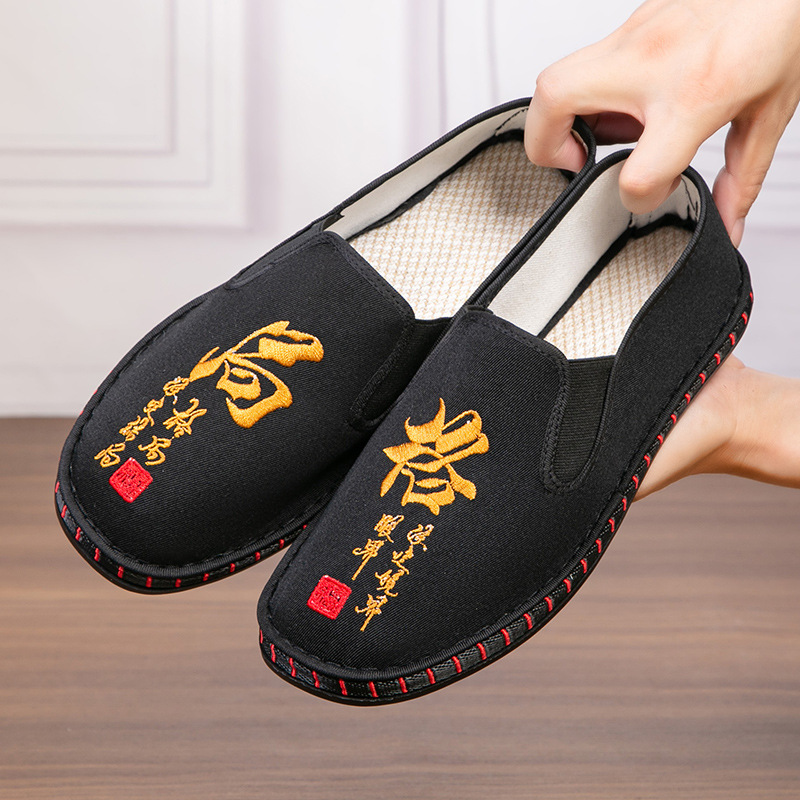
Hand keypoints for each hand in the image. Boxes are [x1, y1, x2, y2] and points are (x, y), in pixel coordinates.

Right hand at [524, 0, 799, 244]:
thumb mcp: (768, 111)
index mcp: (692, 95)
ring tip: (606, 130)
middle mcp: (650, 61)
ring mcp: (634, 34)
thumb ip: (740, 178)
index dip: (637, 199)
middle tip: (576, 162)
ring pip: (553, 80)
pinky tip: (627, 99)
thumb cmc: (781, 22)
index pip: (637, 175)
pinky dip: (591, 92)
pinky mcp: (632, 21)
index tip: (651, 192)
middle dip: (545, 146)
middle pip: (552, 103)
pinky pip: (585, 64)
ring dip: (562, 117)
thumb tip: (726, 223)